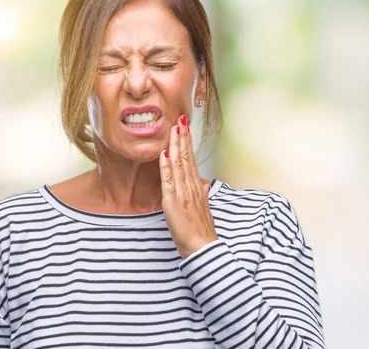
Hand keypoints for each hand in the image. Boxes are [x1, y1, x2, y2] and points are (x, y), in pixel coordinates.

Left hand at [159, 114, 217, 257]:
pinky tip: (165, 153)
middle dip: (183, 137)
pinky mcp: (174, 202)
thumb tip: (203, 185)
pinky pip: (169, 180)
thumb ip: (200, 195)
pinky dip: (166, 166)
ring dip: (177, 145)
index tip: (186, 128)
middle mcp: (191, 187)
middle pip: (187, 157)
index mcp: (197, 188)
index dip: (188, 143)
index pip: (191, 160)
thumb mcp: (202, 209)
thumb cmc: (201, 232)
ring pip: (179, 164)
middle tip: (181, 119)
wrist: (203, 248)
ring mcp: (183, 193)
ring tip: (174, 128)